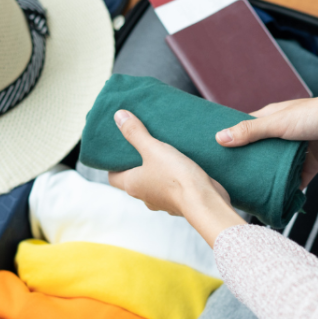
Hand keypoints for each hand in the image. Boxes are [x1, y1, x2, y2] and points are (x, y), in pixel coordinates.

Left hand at [108, 110, 245, 245]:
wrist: (204, 201)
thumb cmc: (176, 177)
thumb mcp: (154, 149)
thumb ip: (136, 133)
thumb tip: (118, 116)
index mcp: (132, 185)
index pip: (113, 177)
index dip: (114, 164)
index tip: (121, 150)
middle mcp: (144, 196)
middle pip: (134, 179)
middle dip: (138, 164)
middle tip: (143, 145)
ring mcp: (162, 202)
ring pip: (154, 184)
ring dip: (157, 171)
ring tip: (163, 153)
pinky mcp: (179, 202)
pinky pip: (171, 189)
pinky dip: (173, 179)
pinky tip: (181, 166)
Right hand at [214, 79, 317, 186]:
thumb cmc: (316, 115)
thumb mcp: (278, 123)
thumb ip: (251, 132)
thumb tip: (220, 138)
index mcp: (270, 119)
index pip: (243, 130)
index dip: (229, 141)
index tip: (212, 156)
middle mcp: (280, 135)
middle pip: (257, 153)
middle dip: (245, 167)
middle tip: (225, 183)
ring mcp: (295, 152)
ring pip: (274, 170)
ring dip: (265, 181)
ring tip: (245, 196)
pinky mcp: (310, 165)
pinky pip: (294, 182)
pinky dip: (286, 192)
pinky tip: (274, 204)